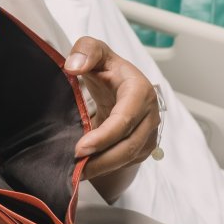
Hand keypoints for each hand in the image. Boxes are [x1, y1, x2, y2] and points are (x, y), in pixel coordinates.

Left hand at [64, 37, 159, 179]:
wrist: (118, 83)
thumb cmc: (107, 68)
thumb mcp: (95, 50)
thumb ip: (85, 50)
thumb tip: (74, 66)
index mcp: (140, 91)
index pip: (124, 120)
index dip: (103, 137)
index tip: (80, 148)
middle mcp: (150, 115)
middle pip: (127, 146)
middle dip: (99, 161)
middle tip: (73, 168)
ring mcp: (148, 134)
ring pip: (126, 159)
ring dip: (100, 168)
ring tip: (75, 173)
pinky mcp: (141, 147)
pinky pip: (123, 163)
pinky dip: (103, 168)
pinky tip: (84, 169)